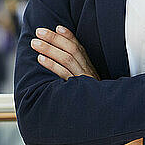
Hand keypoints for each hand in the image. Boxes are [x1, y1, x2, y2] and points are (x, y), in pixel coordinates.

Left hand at [31, 26, 141, 144]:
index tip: (58, 27)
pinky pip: (64, 75)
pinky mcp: (79, 90)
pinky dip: (52, 65)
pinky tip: (41, 59)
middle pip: (71, 50)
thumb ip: (79, 72)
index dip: (68, 36)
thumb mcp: (88, 84)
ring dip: (50, 49)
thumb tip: (63, 60)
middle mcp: (88, 71)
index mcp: (90, 68)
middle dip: (54, 39)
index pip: (80, 47)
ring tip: (35, 43)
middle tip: (39, 31)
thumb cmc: (94, 101)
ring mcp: (83, 80)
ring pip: (67, 59)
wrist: (108, 118)